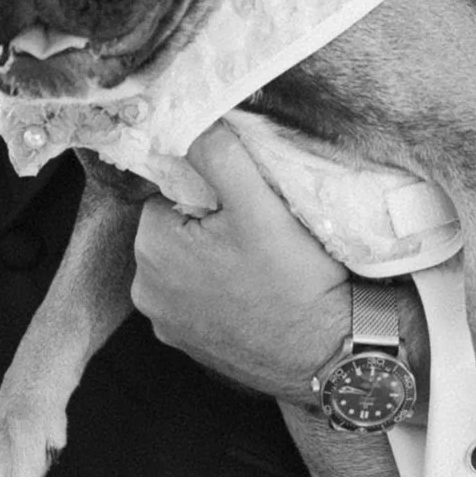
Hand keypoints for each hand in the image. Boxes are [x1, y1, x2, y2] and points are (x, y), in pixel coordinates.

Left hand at [128, 123, 352, 397]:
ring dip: (213, 260)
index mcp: (152, 247)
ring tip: (260, 269)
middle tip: (257, 237)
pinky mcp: (189, 347)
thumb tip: (193, 120)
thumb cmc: (295, 282)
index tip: (245, 209)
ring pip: (186, 266)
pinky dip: (220, 294)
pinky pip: (197, 301)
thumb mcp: (260, 204)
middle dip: (208, 226)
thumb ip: (220, 154)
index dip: (210, 194)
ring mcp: (167, 324)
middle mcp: (146, 291)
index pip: (169, 193)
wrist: (329, 355)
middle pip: (174, 230)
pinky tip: (255, 297)